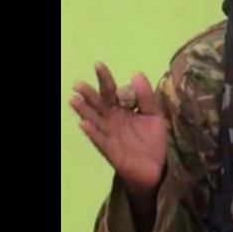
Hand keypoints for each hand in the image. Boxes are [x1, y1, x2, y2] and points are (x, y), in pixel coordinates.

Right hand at [70, 62, 166, 193]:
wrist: (158, 166)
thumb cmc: (153, 140)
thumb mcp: (153, 114)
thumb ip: (145, 96)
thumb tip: (136, 73)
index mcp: (122, 109)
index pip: (111, 91)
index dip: (105, 78)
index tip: (98, 65)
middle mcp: (112, 120)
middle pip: (99, 104)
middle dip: (89, 94)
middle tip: (78, 83)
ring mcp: (109, 134)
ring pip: (94, 120)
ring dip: (84, 110)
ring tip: (74, 99)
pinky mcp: (110, 150)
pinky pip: (99, 139)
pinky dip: (92, 131)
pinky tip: (84, 123)